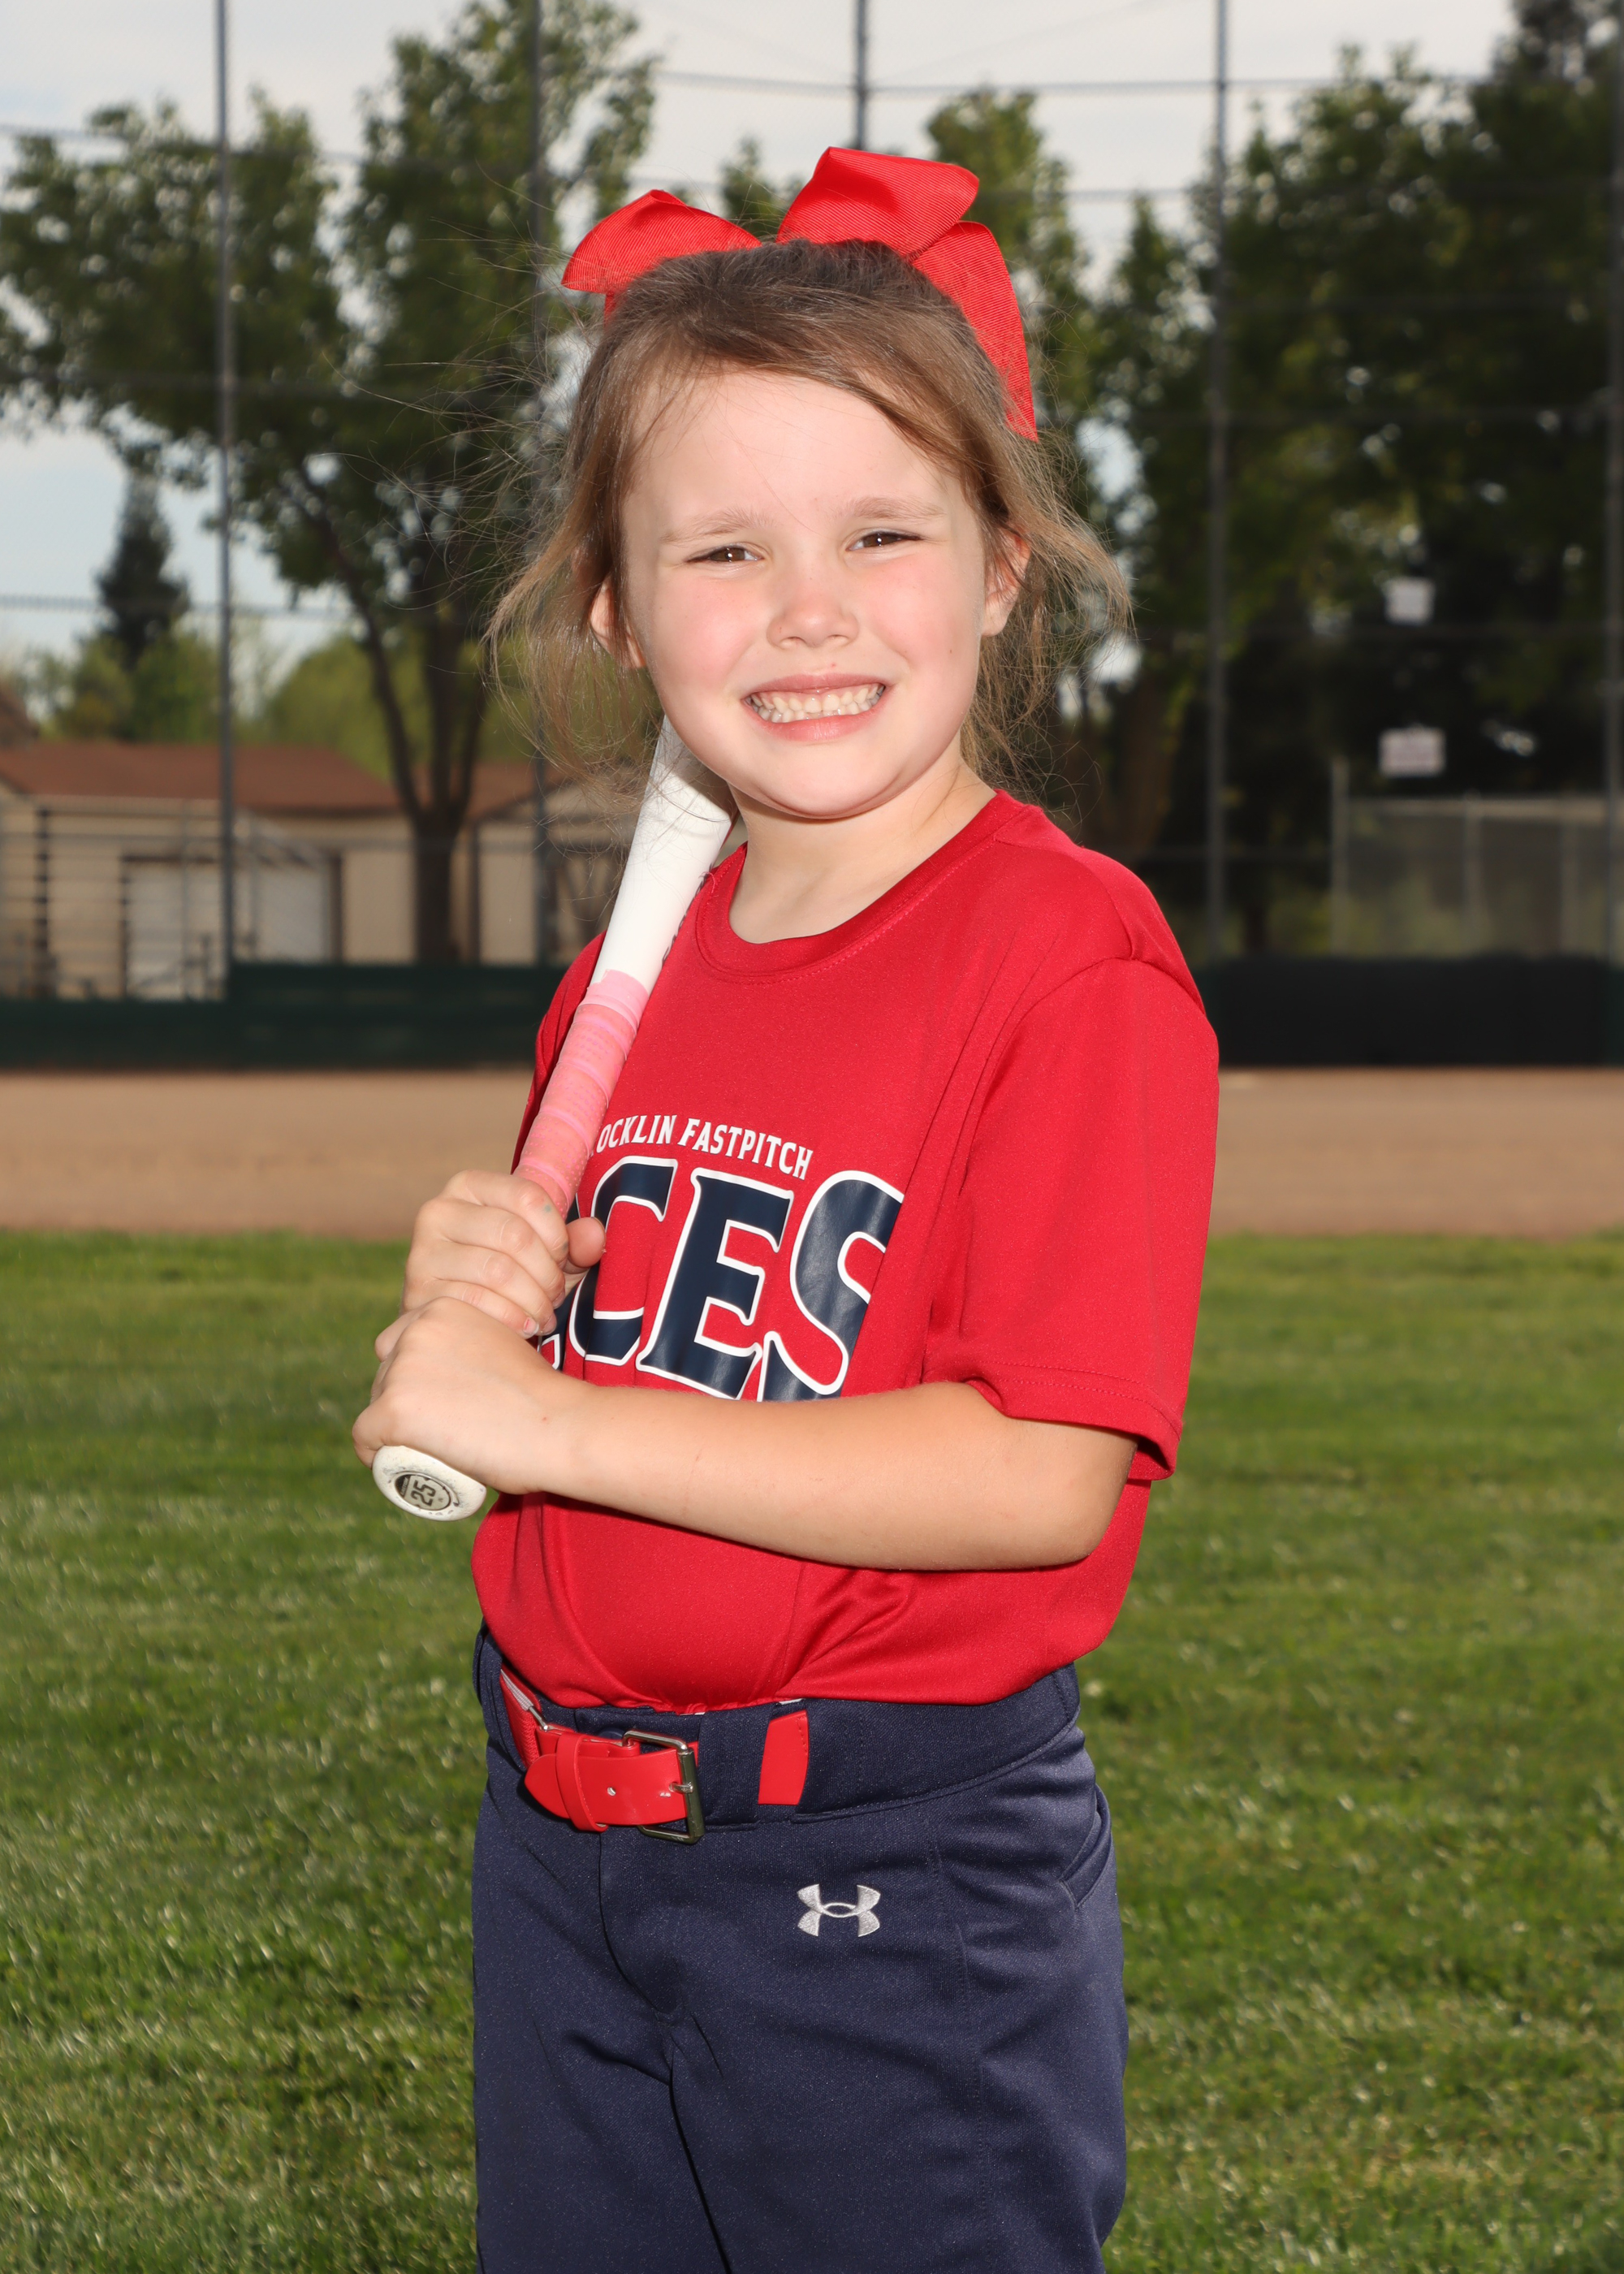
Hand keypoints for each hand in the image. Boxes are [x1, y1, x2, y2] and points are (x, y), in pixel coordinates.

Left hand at [354, 1295, 584, 1494]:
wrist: (560, 1426)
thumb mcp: (506, 1347)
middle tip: (431, 1433)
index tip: (430, 1404)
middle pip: (386, 1372)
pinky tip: (382, 1461)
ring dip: (388, 1427)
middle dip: (399, 1400)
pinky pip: (365, 1434)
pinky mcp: (395, 1408)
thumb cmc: (545, 1398)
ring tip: (419, 1451)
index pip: (402, 1342)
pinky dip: (370, 1452)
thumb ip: (481, 1345)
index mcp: (443, 1308)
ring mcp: (403, 1368)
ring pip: (375, 1403)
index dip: (409, 1374)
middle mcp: (417, 1329)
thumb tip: (468, 1369)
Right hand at [399, 1169, 606, 1339]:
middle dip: (547, 1272)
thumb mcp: (547, 1254)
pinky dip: (511, 1318)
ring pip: (497, 1271)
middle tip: (557, 1295)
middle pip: (513, 1234)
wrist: (461, 1318)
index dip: (557, 1234)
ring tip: (544, 1314)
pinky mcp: (418, 1293)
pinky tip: (525, 1328)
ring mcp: (422, 1252)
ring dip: (533, 1299)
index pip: (527, 1196)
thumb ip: (576, 1242)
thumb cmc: (512, 1275)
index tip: (563, 1260)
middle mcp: (438, 1211)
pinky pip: (476, 1303)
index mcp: (469, 1186)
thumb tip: (595, 1235)